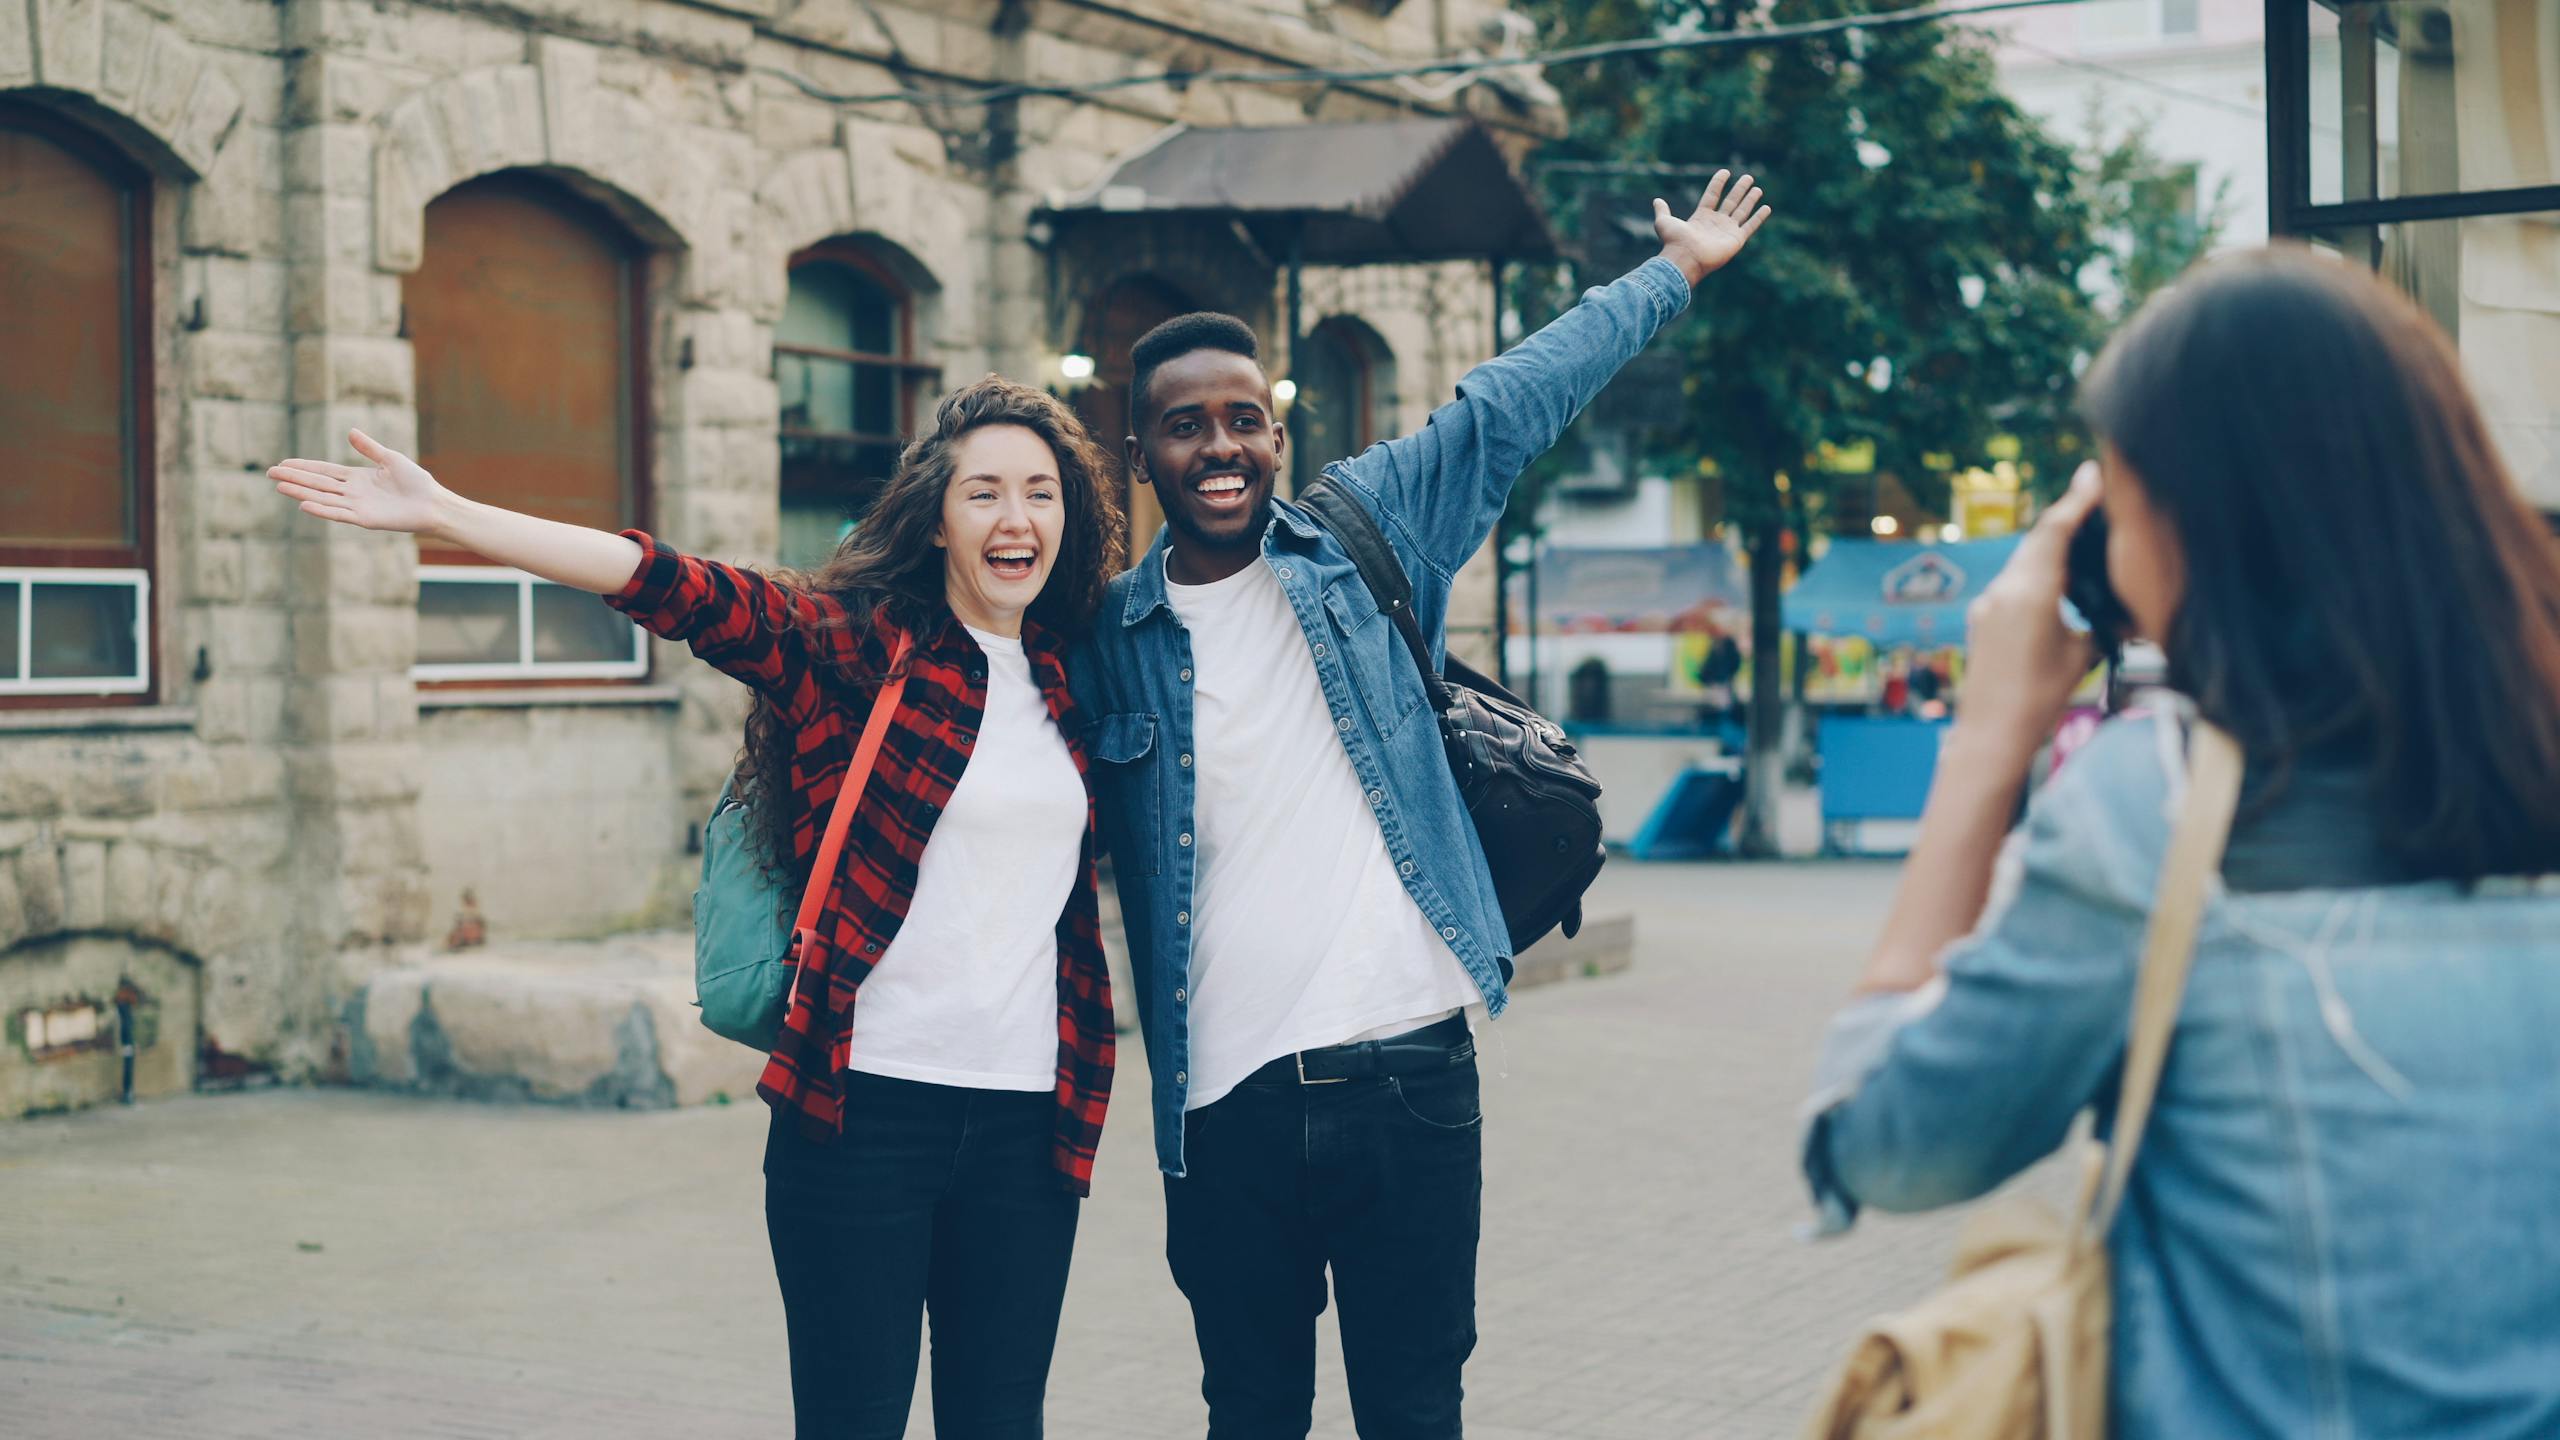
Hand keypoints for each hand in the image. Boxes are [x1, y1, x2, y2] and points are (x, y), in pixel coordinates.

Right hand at [270, 430, 451, 538]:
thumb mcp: (390, 459)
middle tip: (269, 473)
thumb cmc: (416, 481)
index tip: (283, 464)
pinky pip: (338, 514)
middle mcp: (352, 492)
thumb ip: (369, 448)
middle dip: (294, 478)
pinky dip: (321, 510)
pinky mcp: (364, 519)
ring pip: (322, 498)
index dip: (303, 467)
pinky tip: (304, 505)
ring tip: (279, 487)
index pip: (324, 471)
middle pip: (317, 484)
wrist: (433, 502)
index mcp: (357, 478)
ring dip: (301, 493)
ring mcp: (356, 506)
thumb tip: (350, 431)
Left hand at [1653, 169, 1770, 285]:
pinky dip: (1759, 217)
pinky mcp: (1736, 240)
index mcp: (1701, 217)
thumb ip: (1662, 210)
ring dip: (1750, 200)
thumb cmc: (1674, 241)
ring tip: (1758, 188)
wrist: (1685, 258)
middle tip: (1748, 177)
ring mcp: (1727, 231)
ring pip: (1742, 211)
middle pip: (1730, 202)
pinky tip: (1766, 207)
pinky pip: (1750, 226)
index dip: (1718, 183)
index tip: (1725, 171)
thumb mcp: (1664, 222)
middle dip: (1739, 189)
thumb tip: (1656, 200)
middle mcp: (1716, 223)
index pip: (1712, 195)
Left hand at [1956, 462, 2105, 760]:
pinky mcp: (1982, 616)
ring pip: (2024, 558)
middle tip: (2094, 497)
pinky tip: (2057, 575)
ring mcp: (1988, 602)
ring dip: (2051, 544)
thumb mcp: (2081, 656)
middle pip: (2038, 539)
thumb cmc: (2039, 699)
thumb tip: (2123, 609)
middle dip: (2066, 518)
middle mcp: (2004, 589)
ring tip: (2082, 533)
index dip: (2076, 501)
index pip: (2055, 532)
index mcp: (2030, 592)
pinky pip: (2013, 580)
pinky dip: (2037, 568)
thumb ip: (2100, 623)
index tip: (2094, 475)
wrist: (1990, 733)